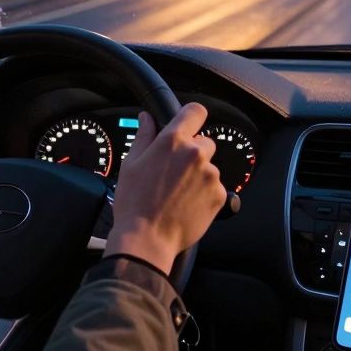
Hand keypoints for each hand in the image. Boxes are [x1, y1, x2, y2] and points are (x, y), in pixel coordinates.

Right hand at [103, 103, 226, 274]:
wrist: (147, 239)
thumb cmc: (135, 202)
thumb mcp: (131, 164)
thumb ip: (144, 135)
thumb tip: (147, 118)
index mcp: (173, 141)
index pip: (195, 111)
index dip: (191, 117)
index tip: (188, 125)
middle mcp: (195, 154)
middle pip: (204, 142)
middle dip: (192, 152)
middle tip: (174, 171)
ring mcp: (210, 175)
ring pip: (209, 166)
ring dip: (198, 175)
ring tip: (178, 192)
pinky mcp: (219, 195)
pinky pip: (215, 187)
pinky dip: (205, 193)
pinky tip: (186, 204)